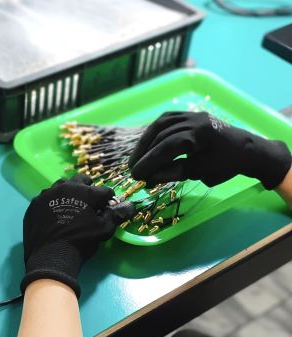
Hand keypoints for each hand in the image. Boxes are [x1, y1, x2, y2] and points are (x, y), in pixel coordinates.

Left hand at [21, 174, 133, 297]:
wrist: (51, 255)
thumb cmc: (81, 242)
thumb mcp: (103, 230)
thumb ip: (116, 215)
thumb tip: (131, 205)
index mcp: (85, 192)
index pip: (104, 190)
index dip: (108, 200)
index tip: (107, 208)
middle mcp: (65, 187)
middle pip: (80, 180)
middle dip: (88, 188)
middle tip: (89, 203)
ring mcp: (47, 194)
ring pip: (61, 186)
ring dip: (68, 192)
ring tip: (70, 206)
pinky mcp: (34, 204)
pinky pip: (45, 198)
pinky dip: (52, 203)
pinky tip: (53, 215)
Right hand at [129, 112, 291, 188]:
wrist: (246, 149)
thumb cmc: (227, 164)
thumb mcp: (202, 172)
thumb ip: (175, 172)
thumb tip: (150, 177)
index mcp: (200, 134)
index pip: (167, 147)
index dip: (149, 162)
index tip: (136, 176)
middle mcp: (194, 120)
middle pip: (161, 135)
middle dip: (144, 154)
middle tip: (133, 171)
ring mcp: (191, 115)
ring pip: (160, 124)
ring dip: (145, 142)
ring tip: (136, 158)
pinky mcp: (189, 115)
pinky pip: (166, 119)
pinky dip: (153, 132)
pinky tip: (146, 144)